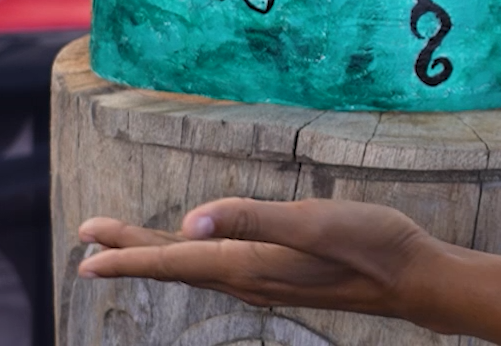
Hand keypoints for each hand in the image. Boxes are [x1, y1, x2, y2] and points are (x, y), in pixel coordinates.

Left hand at [77, 198, 449, 323]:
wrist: (414, 278)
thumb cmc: (371, 245)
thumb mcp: (313, 222)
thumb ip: (253, 219)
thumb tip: (192, 220)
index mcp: (250, 264)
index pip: (176, 260)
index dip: (128, 256)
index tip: (86, 252)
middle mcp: (251, 278)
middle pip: (179, 266)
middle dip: (131, 254)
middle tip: (88, 242)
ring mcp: (267, 281)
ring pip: (198, 268)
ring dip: (158, 257)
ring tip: (126, 249)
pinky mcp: (284, 276)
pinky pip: (222, 270)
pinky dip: (194, 259)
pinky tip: (199, 253)